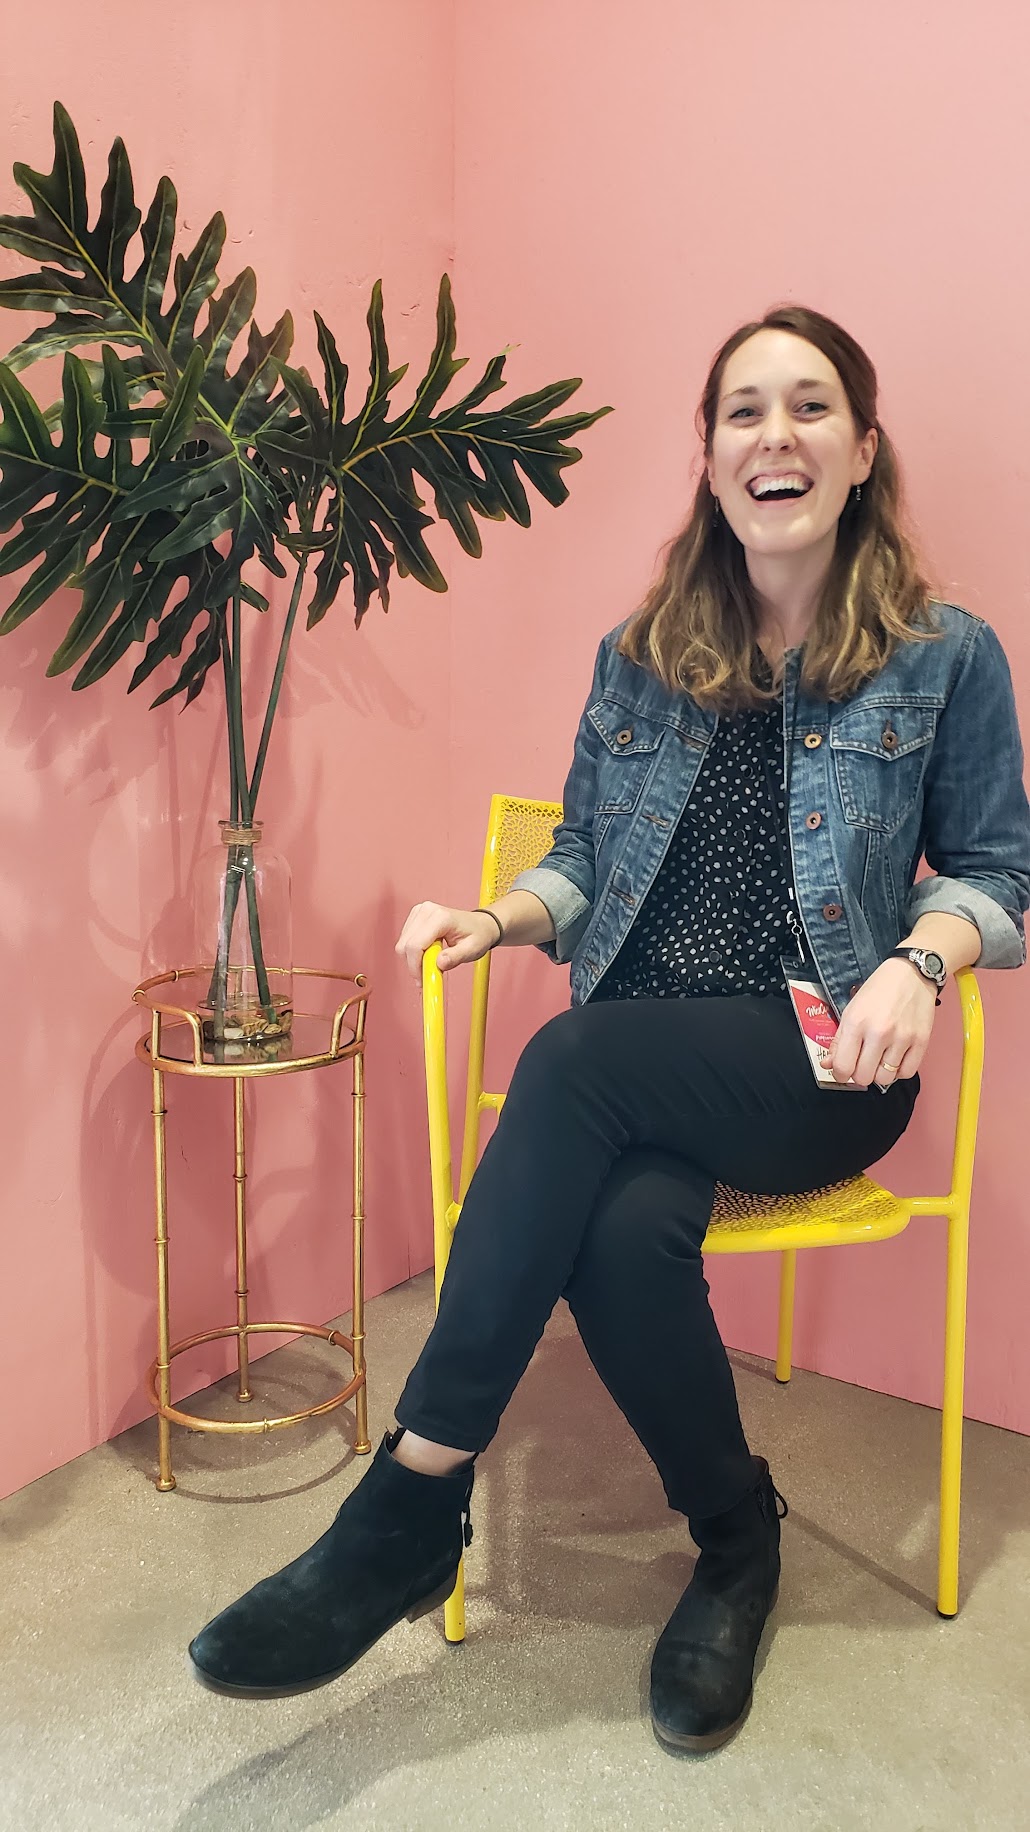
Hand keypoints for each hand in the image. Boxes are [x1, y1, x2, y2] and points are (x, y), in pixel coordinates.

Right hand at [395, 902, 500, 983]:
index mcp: (441, 917)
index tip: (422, 980)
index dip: (415, 966)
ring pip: (403, 944)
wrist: (481, 925)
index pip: (415, 945)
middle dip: (414, 964)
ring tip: (433, 961)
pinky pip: (406, 940)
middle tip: (429, 974)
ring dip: (414, 959)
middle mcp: (427, 911)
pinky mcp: (415, 917)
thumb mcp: (472, 950)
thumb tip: (439, 963)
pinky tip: (429, 953)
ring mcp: (419, 912)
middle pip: (406, 945)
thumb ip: (455, 957)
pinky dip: (413, 952)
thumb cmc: (478, 935)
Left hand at [825, 958, 938, 1088]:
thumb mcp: (851, 1010)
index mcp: (856, 1023)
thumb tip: (828, 1064)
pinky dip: (899, 1071)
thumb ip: (838, 1040)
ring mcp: (902, 1038)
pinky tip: (895, 1059)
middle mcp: (879, 1033)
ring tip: (879, 1060)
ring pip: (885, 1078)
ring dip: (879, 1073)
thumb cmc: (879, 990)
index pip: (843, 1066)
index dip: (839, 1074)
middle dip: (859, 1075)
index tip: (842, 1072)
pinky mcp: (921, 1041)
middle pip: (864, 1077)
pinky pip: (907, 1073)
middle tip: (861, 1064)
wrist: (912, 974)